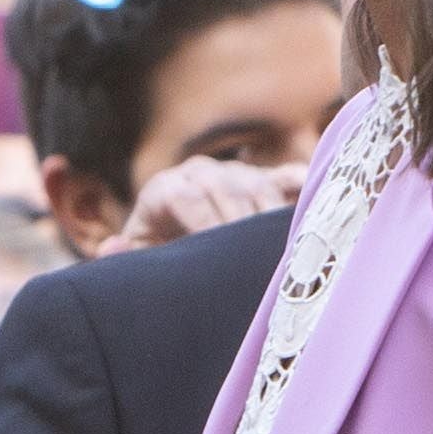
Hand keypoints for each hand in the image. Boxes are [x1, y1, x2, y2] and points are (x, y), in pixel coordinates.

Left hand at [110, 156, 304, 252]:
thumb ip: (124, 254)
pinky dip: (308, 189)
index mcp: (166, 187)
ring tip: (287, 250)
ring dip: (276, 217)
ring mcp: (237, 172)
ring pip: (263, 186)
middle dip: (247, 227)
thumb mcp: (137, 253)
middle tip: (263, 262)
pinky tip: (321, 208)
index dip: (208, 225)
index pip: (190, 197)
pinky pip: (292, 177)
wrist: (172, 225)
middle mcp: (202, 171)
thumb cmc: (155, 249)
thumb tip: (111, 246)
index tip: (222, 252)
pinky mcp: (266, 176)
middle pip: (231, 191)